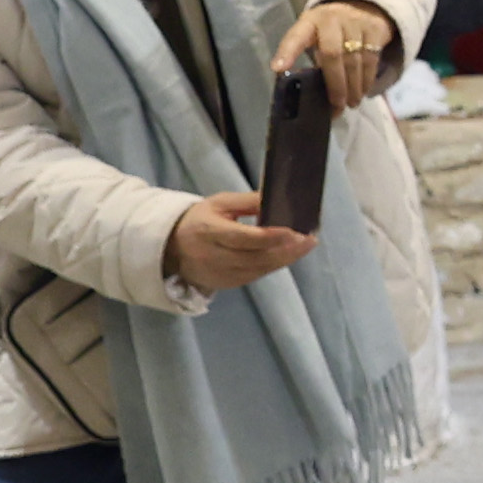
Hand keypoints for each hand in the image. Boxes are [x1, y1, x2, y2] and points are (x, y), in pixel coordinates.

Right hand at [164, 191, 316, 296]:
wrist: (172, 247)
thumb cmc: (201, 219)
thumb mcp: (220, 203)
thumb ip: (248, 201)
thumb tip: (278, 197)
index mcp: (207, 231)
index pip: (242, 238)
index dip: (270, 237)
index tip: (295, 231)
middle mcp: (211, 256)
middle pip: (254, 257)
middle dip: (286, 250)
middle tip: (309, 240)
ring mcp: (217, 274)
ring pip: (257, 269)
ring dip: (284, 259)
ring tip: (305, 246)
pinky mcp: (224, 284)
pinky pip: (253, 276)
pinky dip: (272, 266)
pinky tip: (288, 256)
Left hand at [274, 0, 398, 110]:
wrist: (362, 4)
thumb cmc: (331, 28)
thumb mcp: (314, 34)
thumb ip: (309, 55)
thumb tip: (306, 91)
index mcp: (309, 22)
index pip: (296, 36)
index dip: (287, 52)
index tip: (278, 69)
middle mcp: (332, 19)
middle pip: (333, 54)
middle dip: (335, 84)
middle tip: (336, 106)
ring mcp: (356, 22)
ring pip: (355, 59)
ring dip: (354, 86)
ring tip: (351, 103)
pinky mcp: (376, 29)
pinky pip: (372, 59)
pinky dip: (367, 79)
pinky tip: (363, 91)